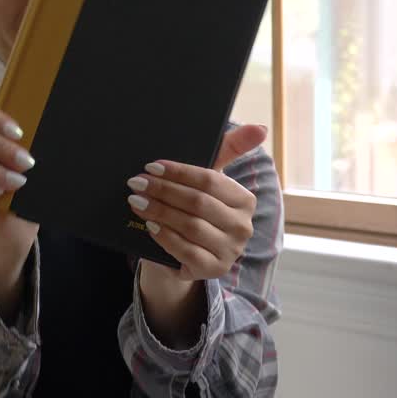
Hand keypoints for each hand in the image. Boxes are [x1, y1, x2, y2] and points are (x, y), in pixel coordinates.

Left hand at [128, 124, 266, 281]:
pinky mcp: (214, 270)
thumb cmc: (196, 210)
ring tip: (136, 201)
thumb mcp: (208, 182)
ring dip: (159, 212)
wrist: (183, 254)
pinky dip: (165, 236)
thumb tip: (260, 127)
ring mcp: (230, 251)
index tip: (151, 166)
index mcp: (245, 201)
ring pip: (191, 226)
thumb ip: (230, 150)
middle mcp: (243, 227)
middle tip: (136, 183)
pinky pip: (186, 251)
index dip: (179, 172)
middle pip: (198, 203)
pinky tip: (149, 225)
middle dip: (164, 191)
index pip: (210, 181)